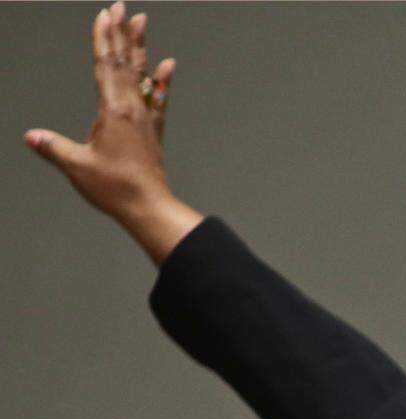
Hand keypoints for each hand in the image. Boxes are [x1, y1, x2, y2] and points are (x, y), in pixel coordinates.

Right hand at [25, 1, 176, 222]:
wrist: (149, 207)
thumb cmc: (115, 188)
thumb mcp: (77, 166)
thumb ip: (54, 148)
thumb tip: (32, 137)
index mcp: (114, 112)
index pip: (106, 66)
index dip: (103, 39)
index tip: (105, 15)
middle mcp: (134, 109)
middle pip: (125, 63)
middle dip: (122, 33)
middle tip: (123, 7)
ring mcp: (147, 119)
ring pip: (143, 75)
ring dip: (140, 48)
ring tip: (142, 23)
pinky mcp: (154, 132)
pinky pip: (159, 99)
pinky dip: (162, 80)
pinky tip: (167, 65)